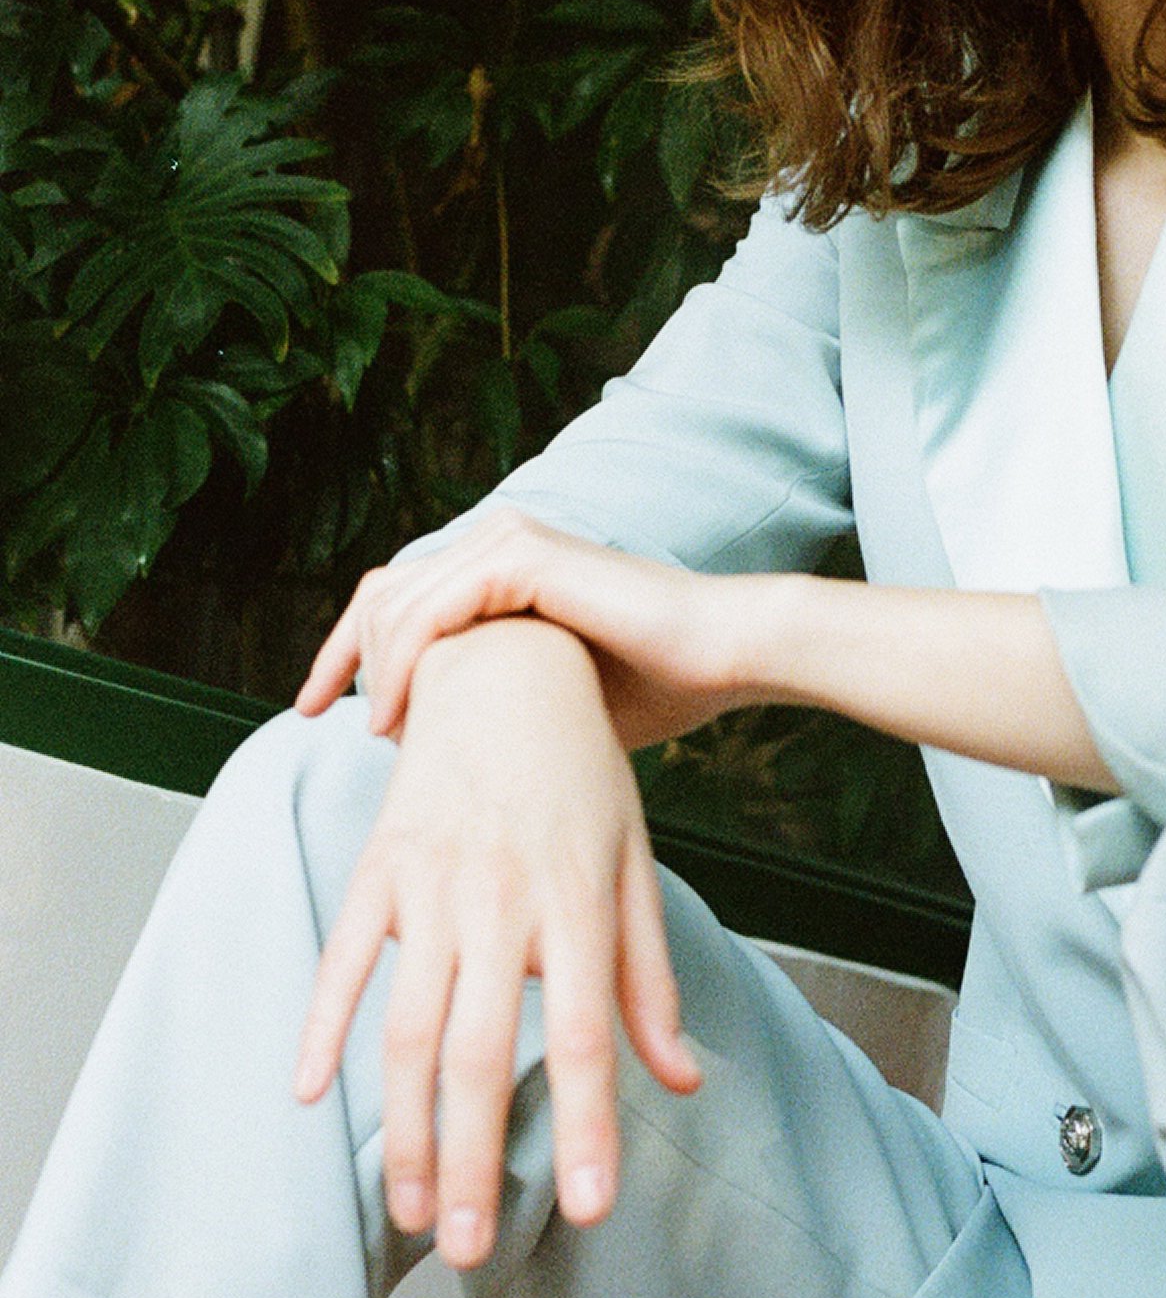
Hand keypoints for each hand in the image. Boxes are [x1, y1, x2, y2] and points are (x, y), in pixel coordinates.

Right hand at [293, 618, 702, 1266]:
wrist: (505, 667)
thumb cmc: (583, 776)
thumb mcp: (634, 866)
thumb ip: (648, 980)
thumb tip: (682, 1080)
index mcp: (578, 903)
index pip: (584, 1037)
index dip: (587, 1127)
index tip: (587, 1212)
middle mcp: (504, 900)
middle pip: (484, 1053)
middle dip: (473, 1162)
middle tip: (466, 1253)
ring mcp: (433, 883)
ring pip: (410, 1027)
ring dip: (405, 1129)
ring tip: (410, 1213)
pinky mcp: (379, 866)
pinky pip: (345, 960)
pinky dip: (322, 1029)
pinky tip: (314, 1099)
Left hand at [295, 509, 763, 751]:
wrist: (722, 654)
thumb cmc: (652, 685)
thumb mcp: (544, 696)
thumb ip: (486, 701)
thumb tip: (429, 755)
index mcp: (499, 566)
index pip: (394, 596)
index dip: (345, 650)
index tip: (311, 707)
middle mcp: (495, 542)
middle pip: (381, 592)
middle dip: (341, 656)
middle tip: (319, 716)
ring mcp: (509, 543)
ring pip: (398, 601)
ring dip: (373, 669)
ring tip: (380, 732)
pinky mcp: (526, 558)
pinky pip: (435, 608)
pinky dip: (405, 664)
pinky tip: (399, 715)